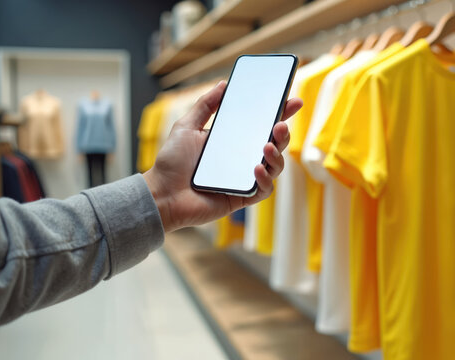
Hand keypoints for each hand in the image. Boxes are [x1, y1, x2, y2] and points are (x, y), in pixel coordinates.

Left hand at [143, 81, 302, 231]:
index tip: (293, 101)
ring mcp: (244, 178)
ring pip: (275, 167)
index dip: (280, 113)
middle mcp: (242, 158)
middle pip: (275, 144)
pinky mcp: (243, 197)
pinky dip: (265, 179)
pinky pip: (264, 190)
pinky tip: (256, 169)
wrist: (161, 194)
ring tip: (267, 147)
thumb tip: (223, 84)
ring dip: (277, 156)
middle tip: (280, 125)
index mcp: (233, 140)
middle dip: (283, 134)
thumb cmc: (172, 163)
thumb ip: (205, 105)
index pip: (262, 125)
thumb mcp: (186, 126)